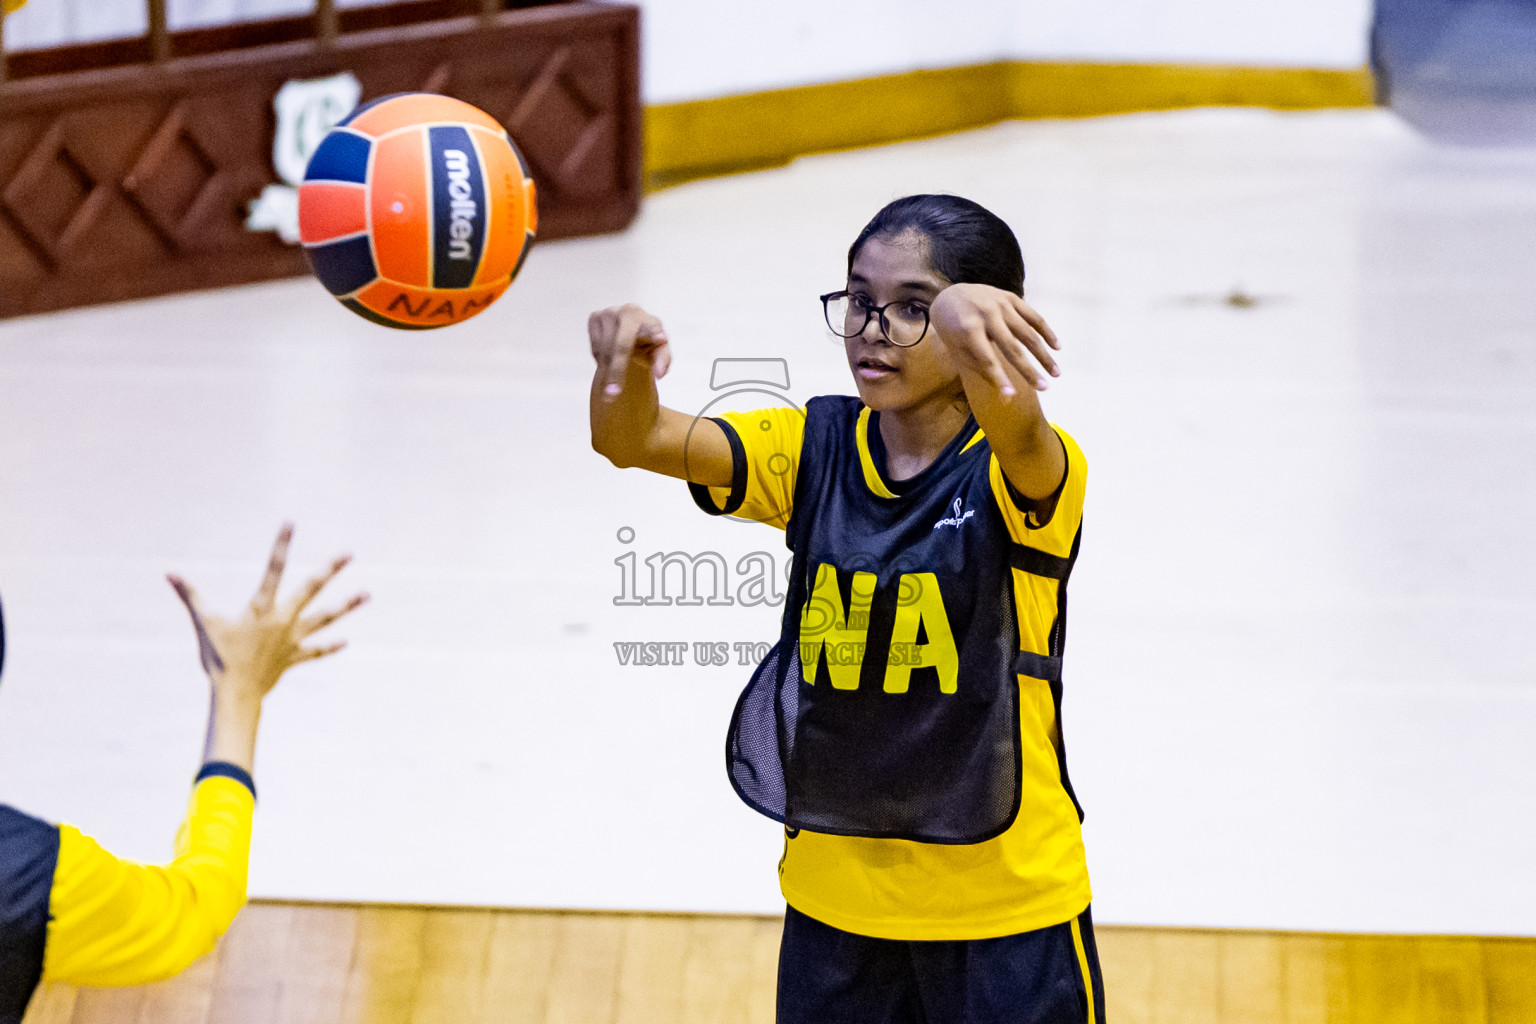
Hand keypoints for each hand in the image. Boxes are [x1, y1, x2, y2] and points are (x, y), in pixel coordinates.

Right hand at [167, 524, 366, 706]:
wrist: (236, 694)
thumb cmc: (218, 658)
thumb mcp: (203, 624)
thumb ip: (190, 596)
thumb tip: (170, 574)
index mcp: (262, 607)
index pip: (273, 568)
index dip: (281, 545)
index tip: (290, 524)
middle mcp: (283, 620)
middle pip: (312, 589)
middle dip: (330, 570)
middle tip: (349, 553)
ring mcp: (292, 638)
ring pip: (325, 618)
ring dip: (346, 606)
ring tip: (366, 595)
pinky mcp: (295, 657)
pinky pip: (316, 651)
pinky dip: (329, 647)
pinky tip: (345, 641)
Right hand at [588, 304, 670, 399]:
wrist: (631, 331)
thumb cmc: (649, 344)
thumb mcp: (659, 353)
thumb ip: (663, 362)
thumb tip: (660, 374)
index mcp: (650, 319)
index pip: (652, 329)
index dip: (654, 333)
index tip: (661, 339)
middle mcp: (629, 311)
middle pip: (621, 346)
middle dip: (616, 371)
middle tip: (612, 394)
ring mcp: (610, 312)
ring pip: (605, 350)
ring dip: (607, 370)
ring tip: (614, 382)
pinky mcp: (595, 316)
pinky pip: (595, 347)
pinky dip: (600, 359)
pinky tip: (609, 358)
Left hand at [929, 283, 1059, 396]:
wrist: (950, 295)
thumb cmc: (953, 330)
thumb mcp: (957, 349)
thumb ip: (979, 368)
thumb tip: (1005, 394)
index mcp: (969, 329)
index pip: (987, 360)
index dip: (999, 379)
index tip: (1011, 398)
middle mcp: (987, 315)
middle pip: (1012, 348)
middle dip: (1029, 370)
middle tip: (1044, 389)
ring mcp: (1001, 304)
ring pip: (1028, 333)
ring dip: (1044, 355)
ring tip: (1056, 373)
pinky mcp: (1011, 297)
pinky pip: (1033, 316)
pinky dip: (1046, 332)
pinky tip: (1057, 347)